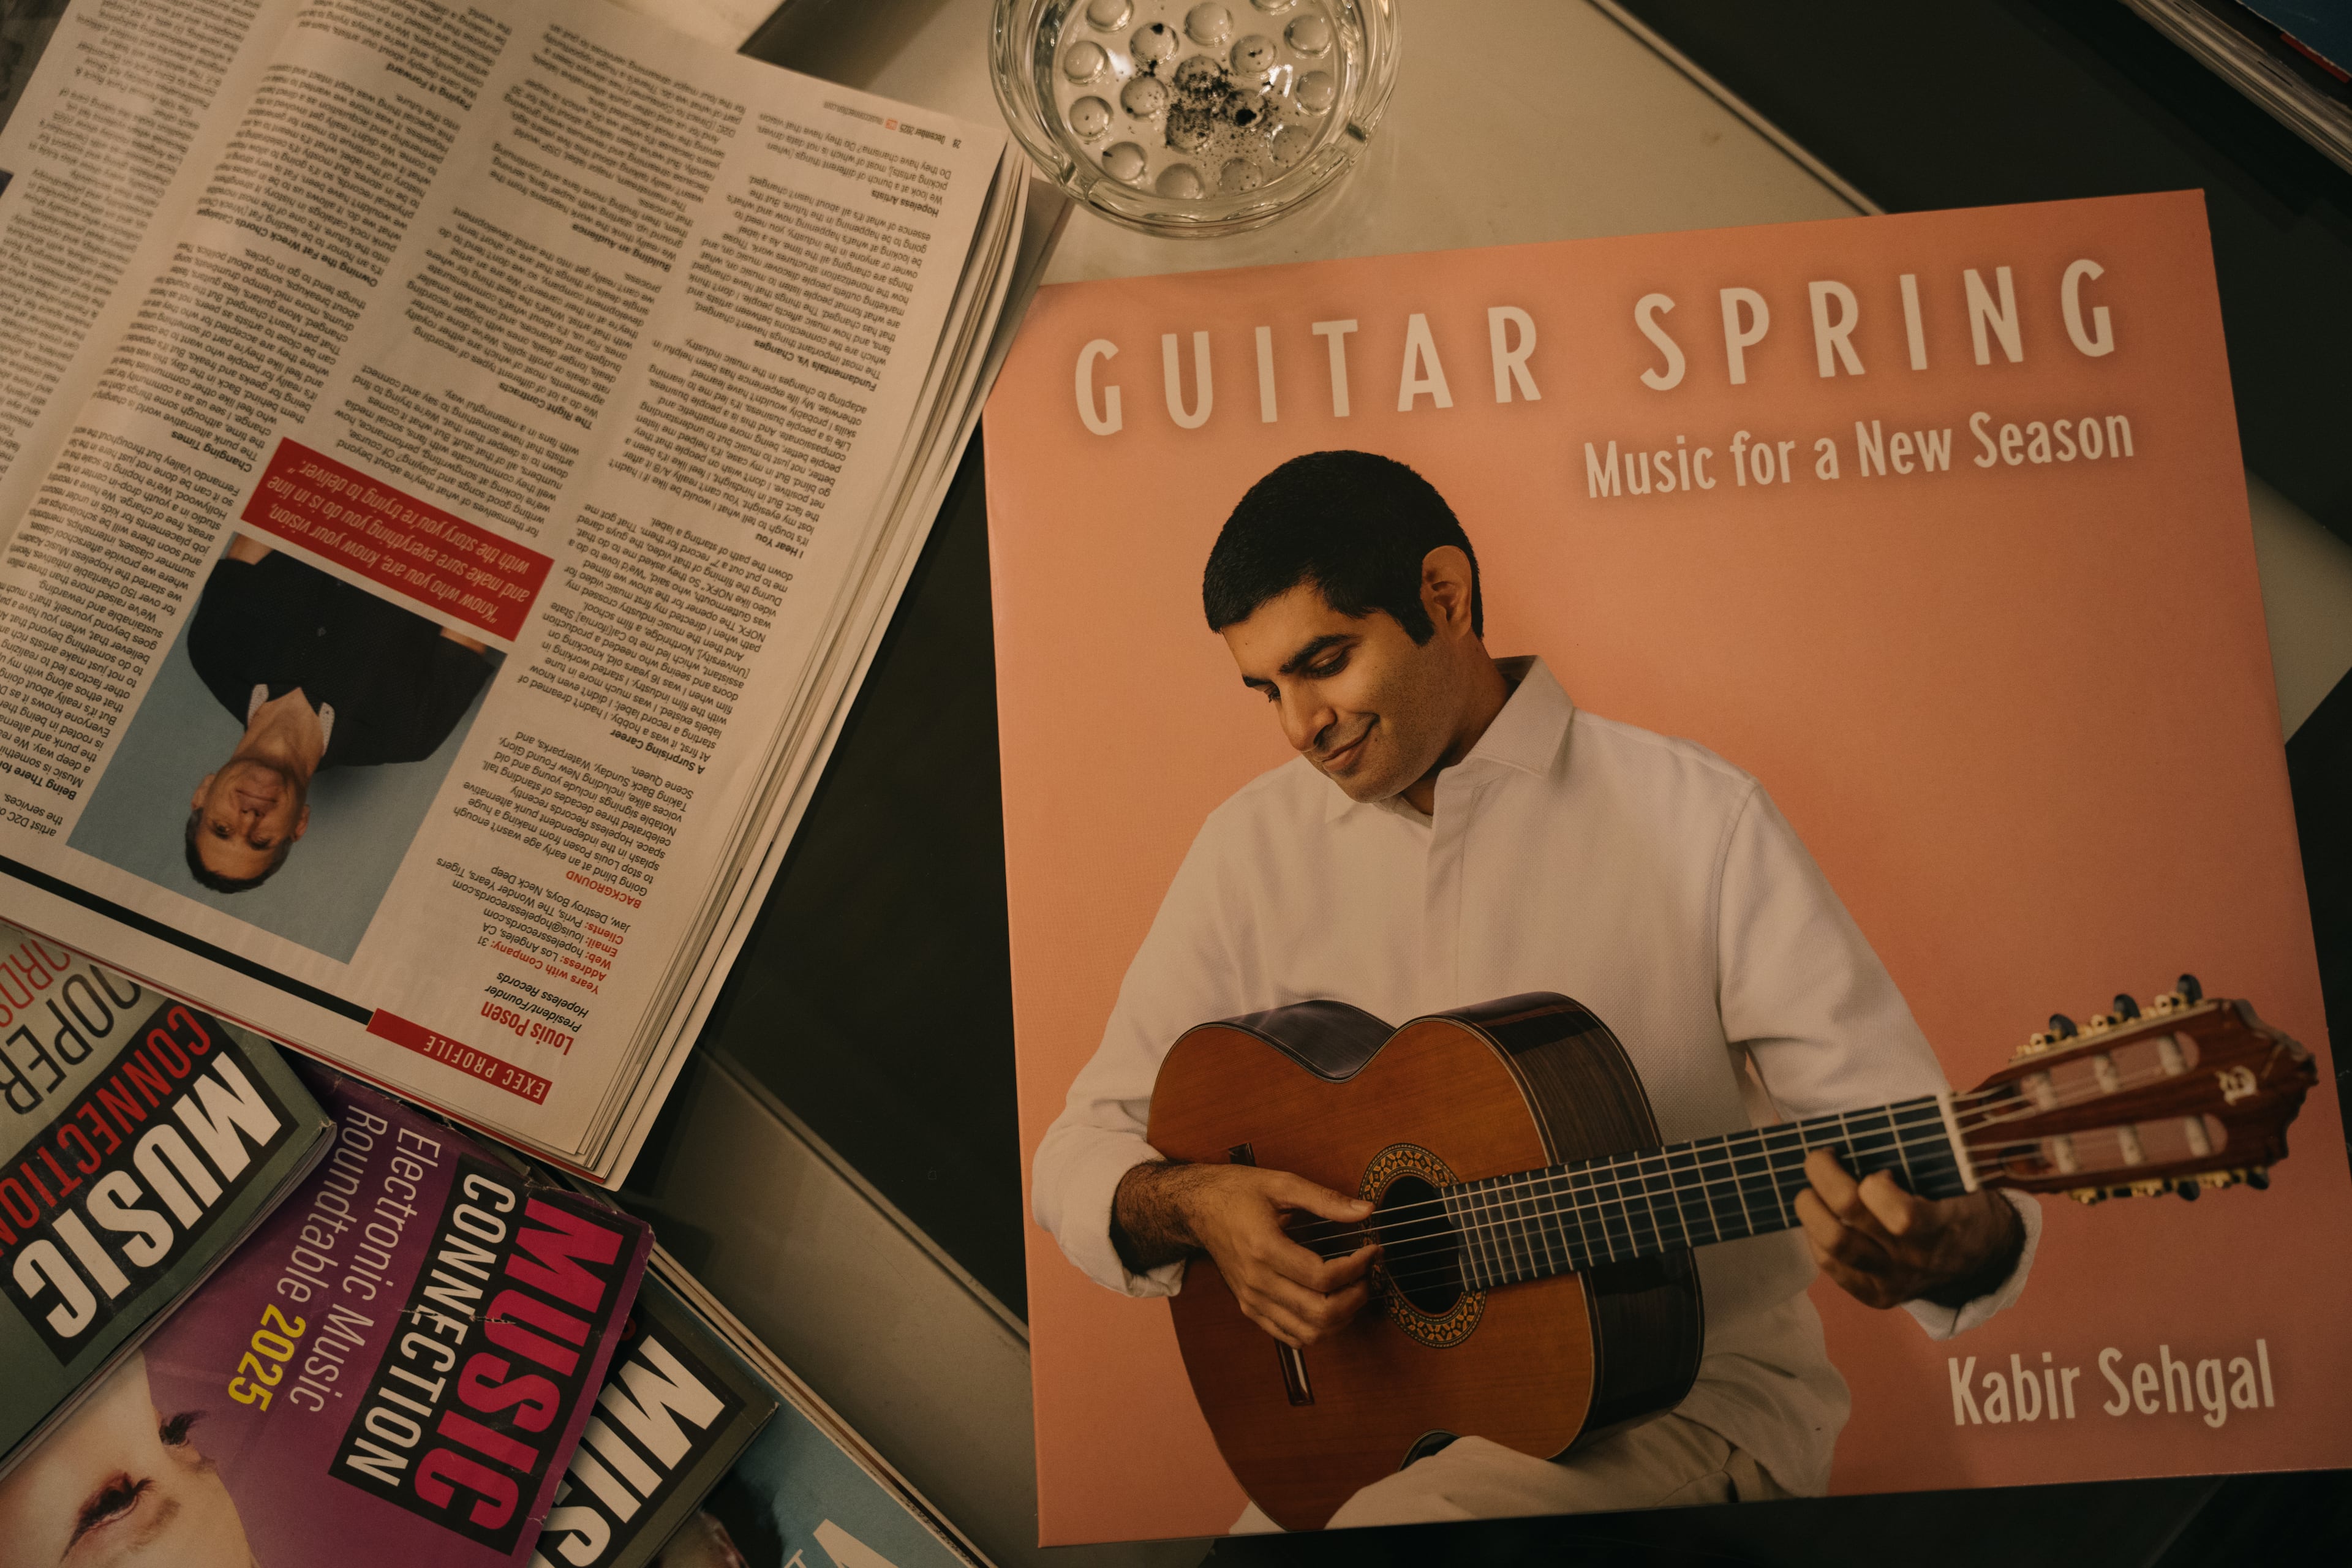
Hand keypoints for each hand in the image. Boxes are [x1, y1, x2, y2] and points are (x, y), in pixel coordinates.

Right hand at [1113, 1162, 1378, 1347]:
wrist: (1197, 1208)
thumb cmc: (1236, 1192)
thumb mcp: (1281, 1184)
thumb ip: (1325, 1199)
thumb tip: (1366, 1210)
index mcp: (1264, 1248)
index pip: (1323, 1277)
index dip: (1357, 1267)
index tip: (1372, 1250)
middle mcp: (1257, 1281)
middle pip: (1320, 1313)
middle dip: (1356, 1297)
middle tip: (1368, 1274)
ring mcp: (1252, 1299)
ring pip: (1308, 1333)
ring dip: (1341, 1318)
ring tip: (1353, 1290)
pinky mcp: (1250, 1308)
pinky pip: (1290, 1336)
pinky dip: (1317, 1329)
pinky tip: (1329, 1304)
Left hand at [1794, 1148, 2022, 1309]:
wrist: (1986, 1254)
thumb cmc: (1965, 1200)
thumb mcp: (1962, 1178)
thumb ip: (1926, 1161)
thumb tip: (1871, 1126)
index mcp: (1942, 1228)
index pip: (1901, 1217)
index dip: (1877, 1186)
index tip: (1880, 1170)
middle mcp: (1915, 1260)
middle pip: (1849, 1223)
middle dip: (1823, 1179)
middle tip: (1821, 1158)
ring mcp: (1893, 1282)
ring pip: (1831, 1247)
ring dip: (1810, 1209)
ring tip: (1812, 1189)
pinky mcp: (1875, 1295)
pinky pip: (1829, 1266)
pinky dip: (1814, 1237)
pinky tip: (1820, 1216)